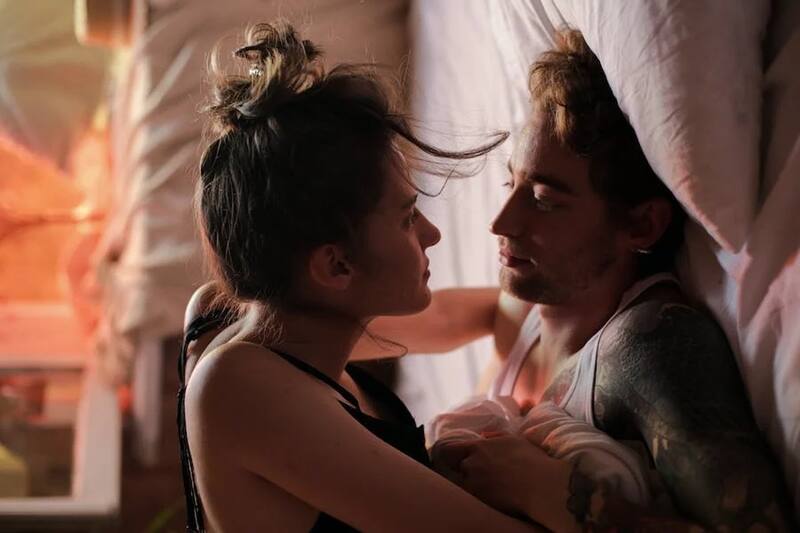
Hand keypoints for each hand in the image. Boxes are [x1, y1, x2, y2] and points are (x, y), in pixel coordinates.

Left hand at [432, 434, 577, 531]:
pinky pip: (470, 498)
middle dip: (465, 470)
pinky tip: (485, 498)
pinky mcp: (480, 500)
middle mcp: (472, 464)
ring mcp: (474, 483)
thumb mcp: (514, 440)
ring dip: (470, 485)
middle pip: (458, 467)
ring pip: (463, 484)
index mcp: (479, 447)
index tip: (449, 457)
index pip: (452, 449)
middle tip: (475, 474)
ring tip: (484, 487)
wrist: (541, 485)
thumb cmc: (532, 460)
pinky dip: (475, 497)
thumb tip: (483, 436)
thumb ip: (495, 437)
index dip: (450, 453)